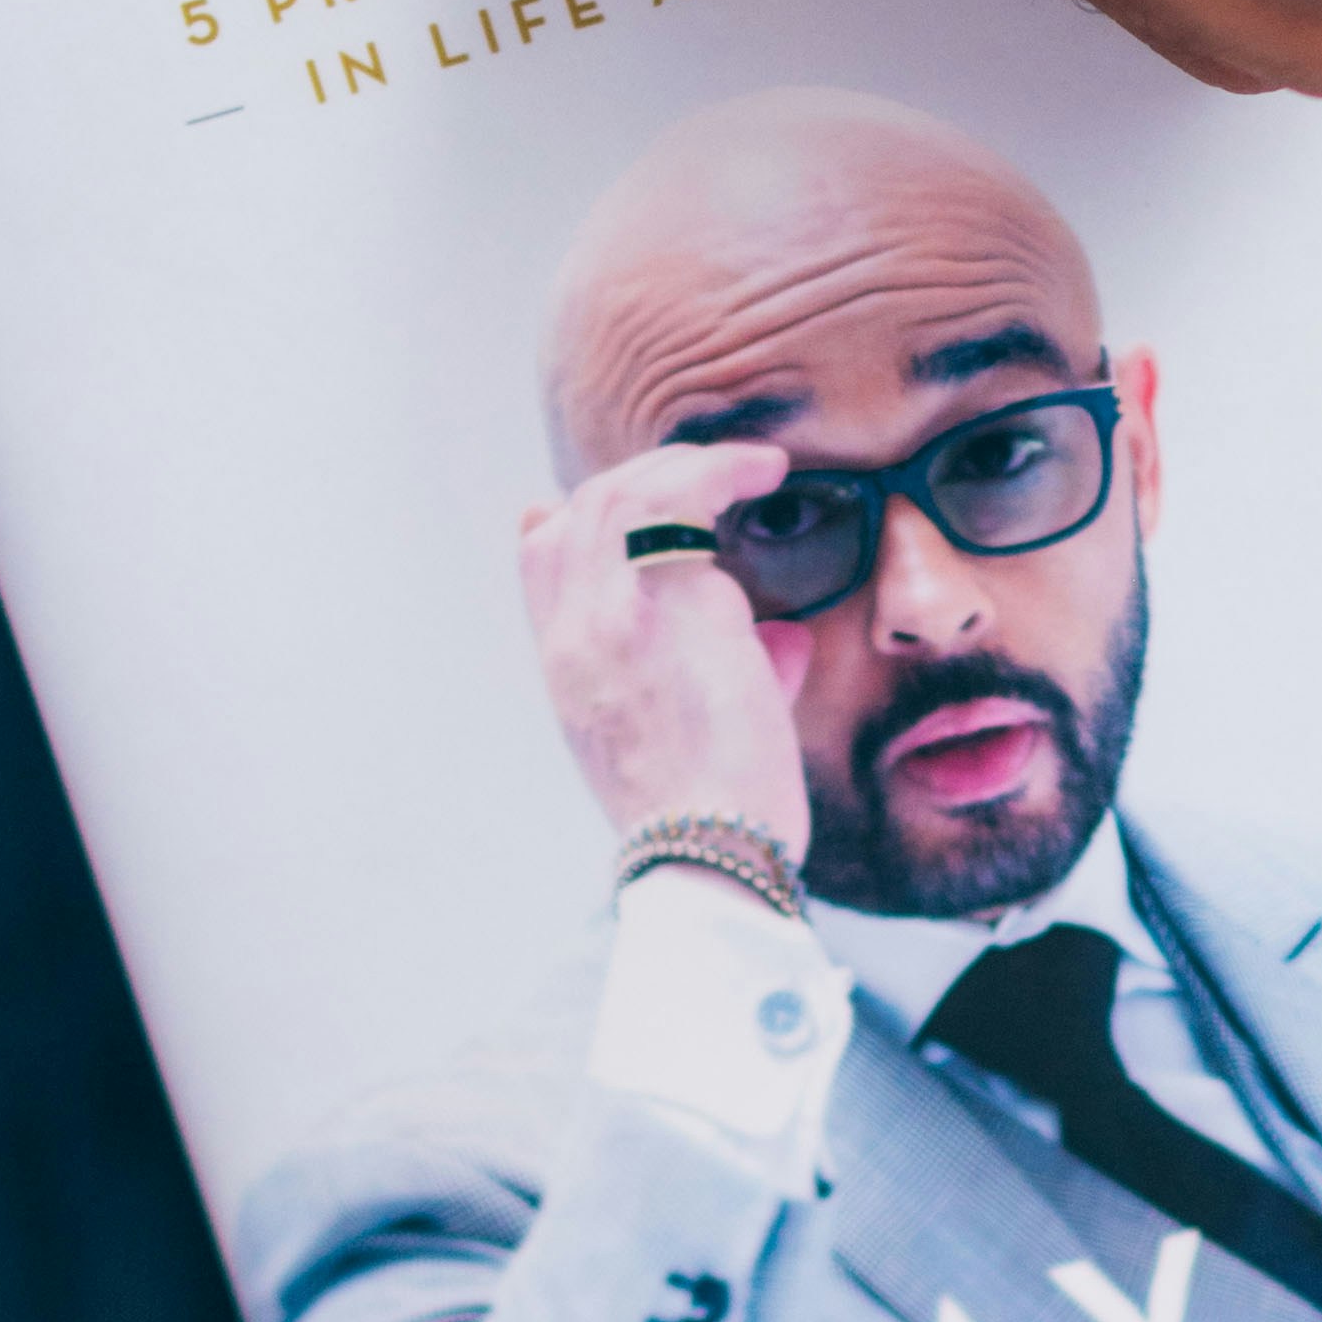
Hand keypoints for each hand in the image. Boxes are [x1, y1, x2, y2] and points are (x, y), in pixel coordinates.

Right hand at [518, 444, 815, 860]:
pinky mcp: (671, 606)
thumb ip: (721, 671)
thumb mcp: (686, 738)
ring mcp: (615, 615)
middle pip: (578, 513)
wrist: (708, 855)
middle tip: (704, 471)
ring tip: (747, 465)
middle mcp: (577, 634)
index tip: (614, 492)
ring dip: (689, 465)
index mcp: (569, 668)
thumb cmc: (711, 815)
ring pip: (623, 496)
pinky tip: (767, 470)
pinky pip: (683, 504)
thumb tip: (780, 636)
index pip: (542, 558)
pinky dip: (724, 472)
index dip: (572, 510)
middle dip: (643, 475)